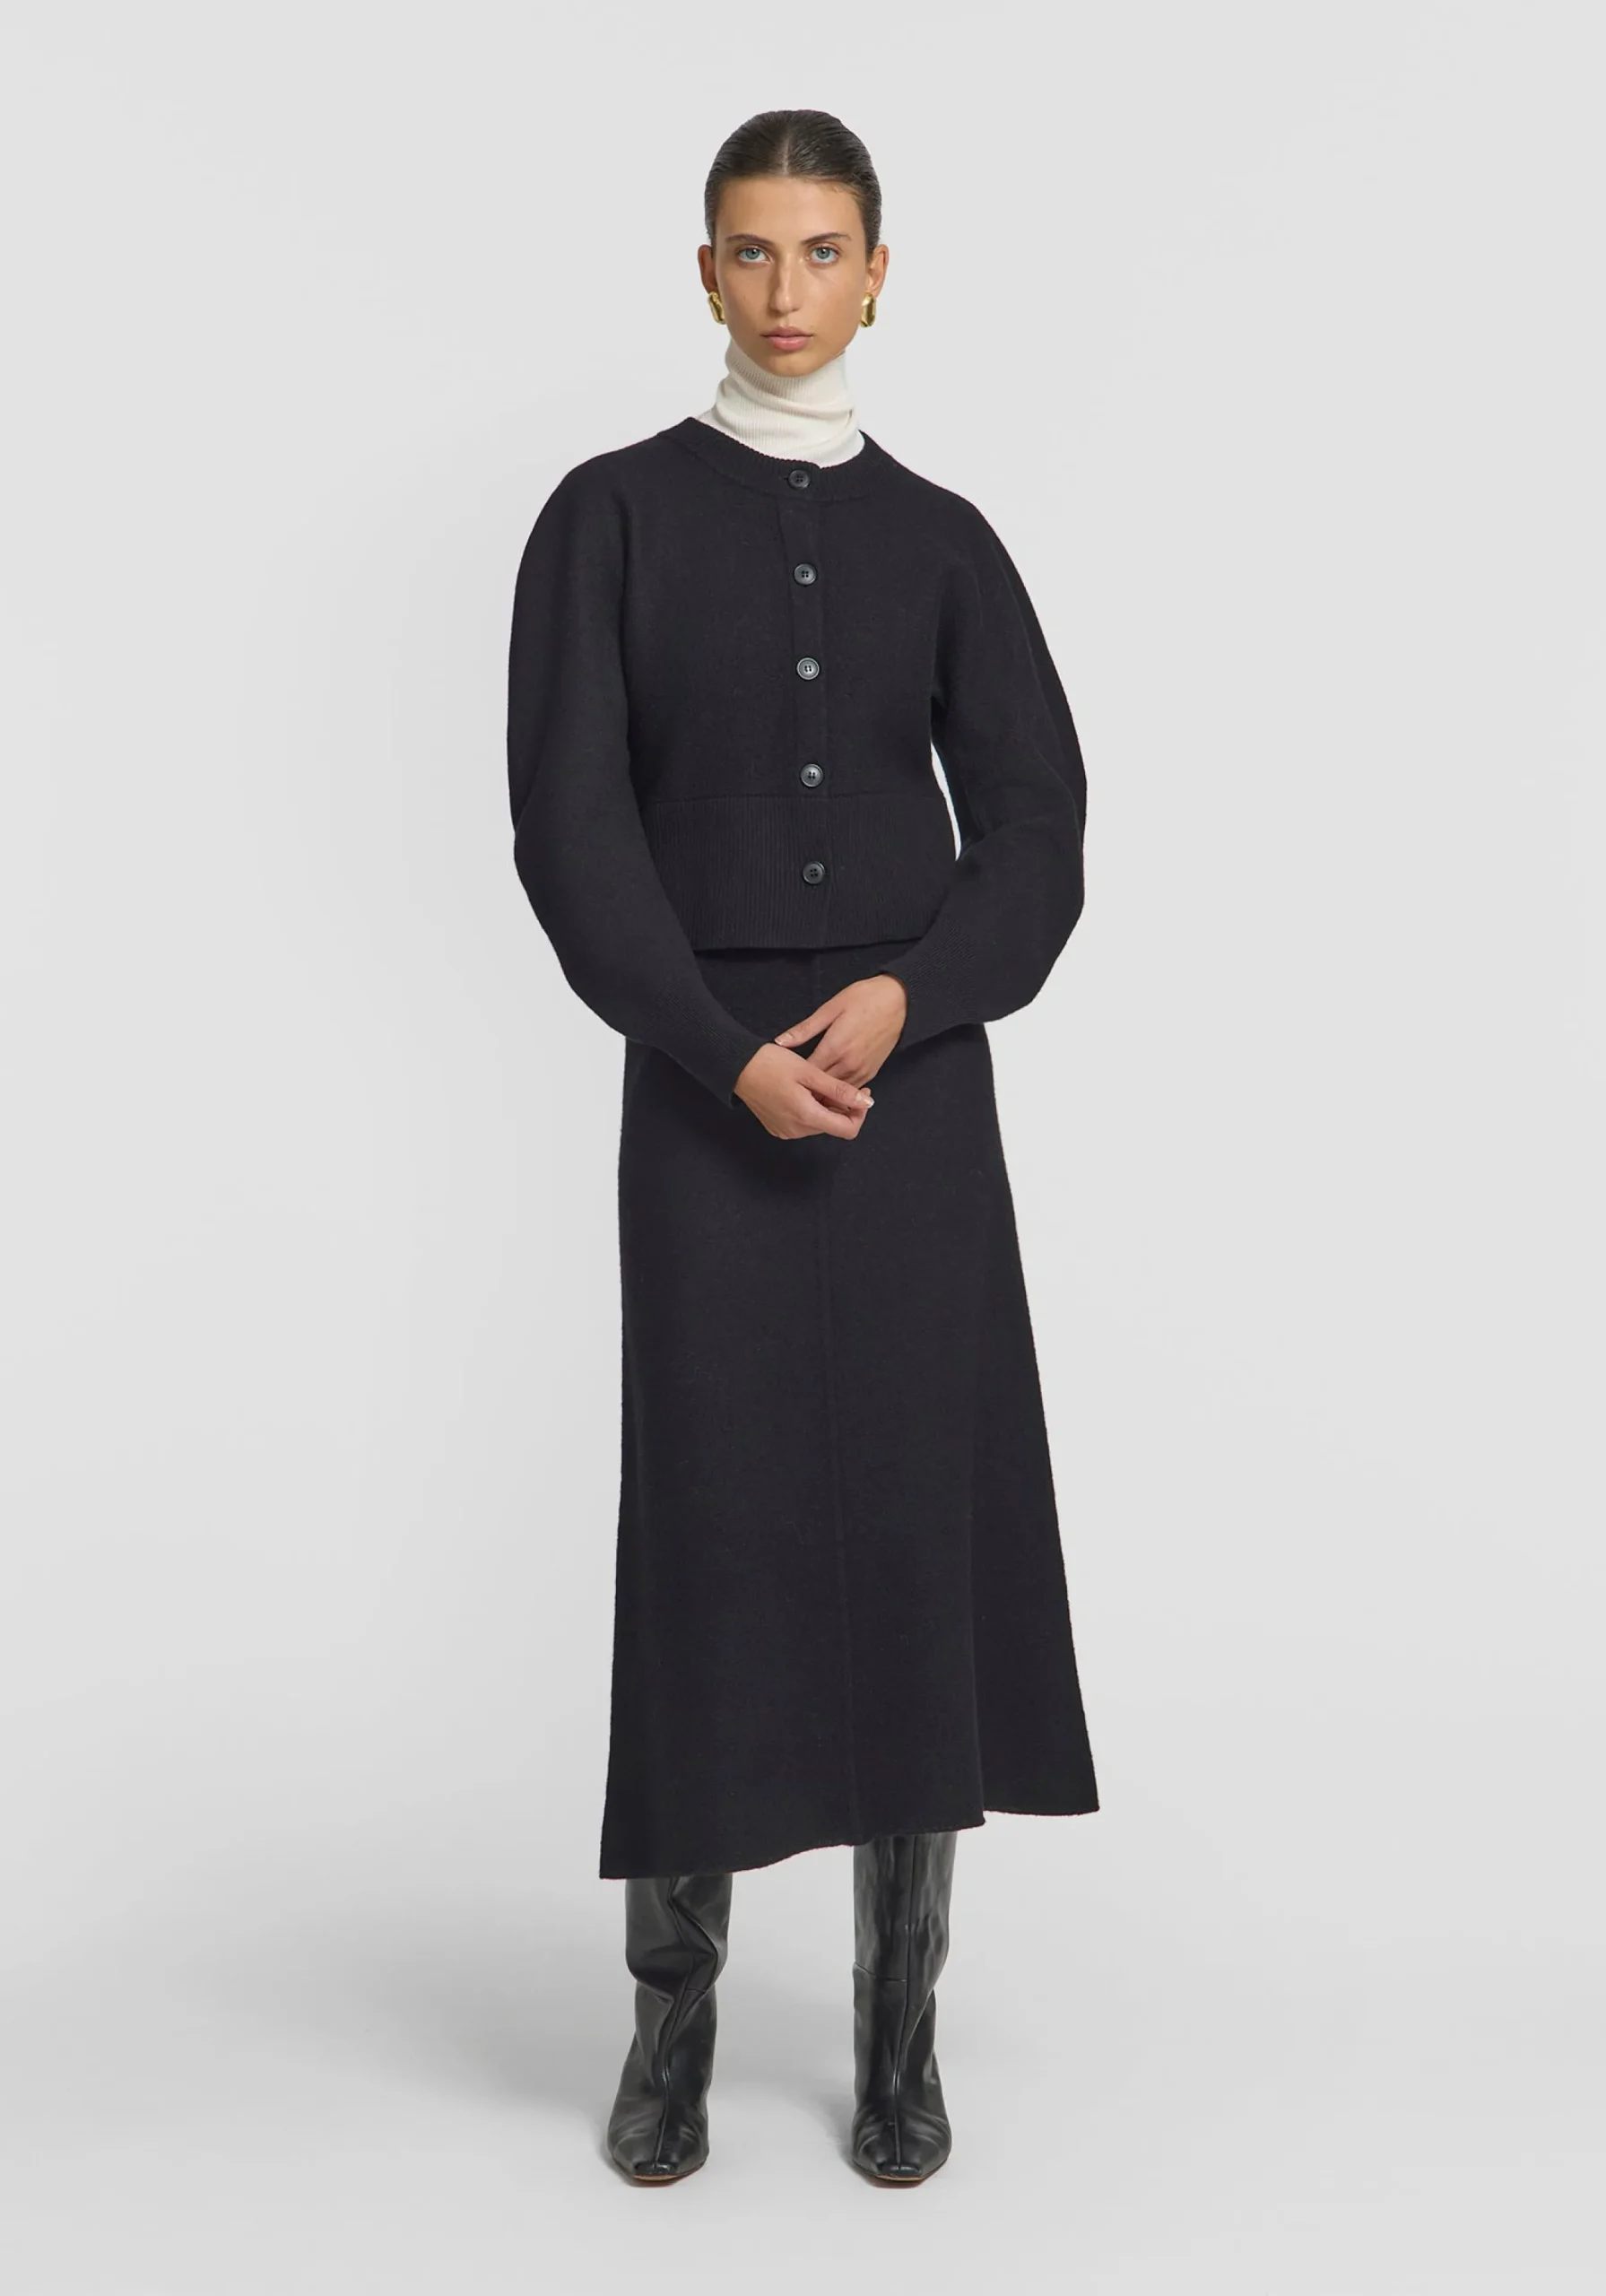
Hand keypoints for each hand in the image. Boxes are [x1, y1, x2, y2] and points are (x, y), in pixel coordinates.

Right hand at [733, 1043, 874, 1139]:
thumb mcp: (810, 1072)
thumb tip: (867, 1102)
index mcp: (807, 1116)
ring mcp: (785, 1131)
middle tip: (838, 1083)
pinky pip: (803, 1124)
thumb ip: (839, 1090)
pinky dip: (810, 1110)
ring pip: (819, 1124)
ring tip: (817, 1084)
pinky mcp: (777, 1128)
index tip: (860, 1094)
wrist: (736, 1066)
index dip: (860, 1113)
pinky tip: (803, 1091)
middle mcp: (796, 1130)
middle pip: (834, 1126)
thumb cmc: (771, 1063)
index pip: (848, 1130)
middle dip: (842, 1108)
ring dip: (826, 1108)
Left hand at [772, 973, 907, 1089]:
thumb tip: (780, 1042)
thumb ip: (805, 1029)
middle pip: (821, 1088)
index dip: (794, 1079)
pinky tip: (829, 1089)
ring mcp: (862, 1071)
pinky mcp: (872, 1073)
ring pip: (837, 1093)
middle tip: (791, 1090)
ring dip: (823, 1094)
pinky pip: (851, 1090)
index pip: (807, 1074)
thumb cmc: (864, 999)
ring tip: (807, 1094)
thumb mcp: (830, 1008)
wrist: (900, 1001)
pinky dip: (840, 1092)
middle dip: (806, 1090)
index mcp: (835, 1048)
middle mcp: (849, 1064)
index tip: (782, 1079)